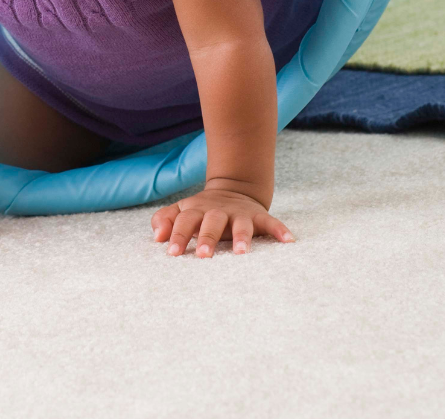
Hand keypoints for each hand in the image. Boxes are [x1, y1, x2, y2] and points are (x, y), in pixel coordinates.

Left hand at [151, 183, 293, 257]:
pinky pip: (271, 222)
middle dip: (207, 237)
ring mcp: (239, 213)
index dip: (178, 235)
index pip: (184, 220)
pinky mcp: (259, 216)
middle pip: (211, 221)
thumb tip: (156, 236)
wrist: (233, 189)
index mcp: (196, 210)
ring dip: (241, 237)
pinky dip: (279, 230)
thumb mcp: (182, 211)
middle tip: (204, 255)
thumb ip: (165, 220)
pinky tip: (288, 240)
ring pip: (240, 224)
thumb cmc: (202, 210)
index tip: (172, 253)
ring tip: (242, 252)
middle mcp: (217, 211)